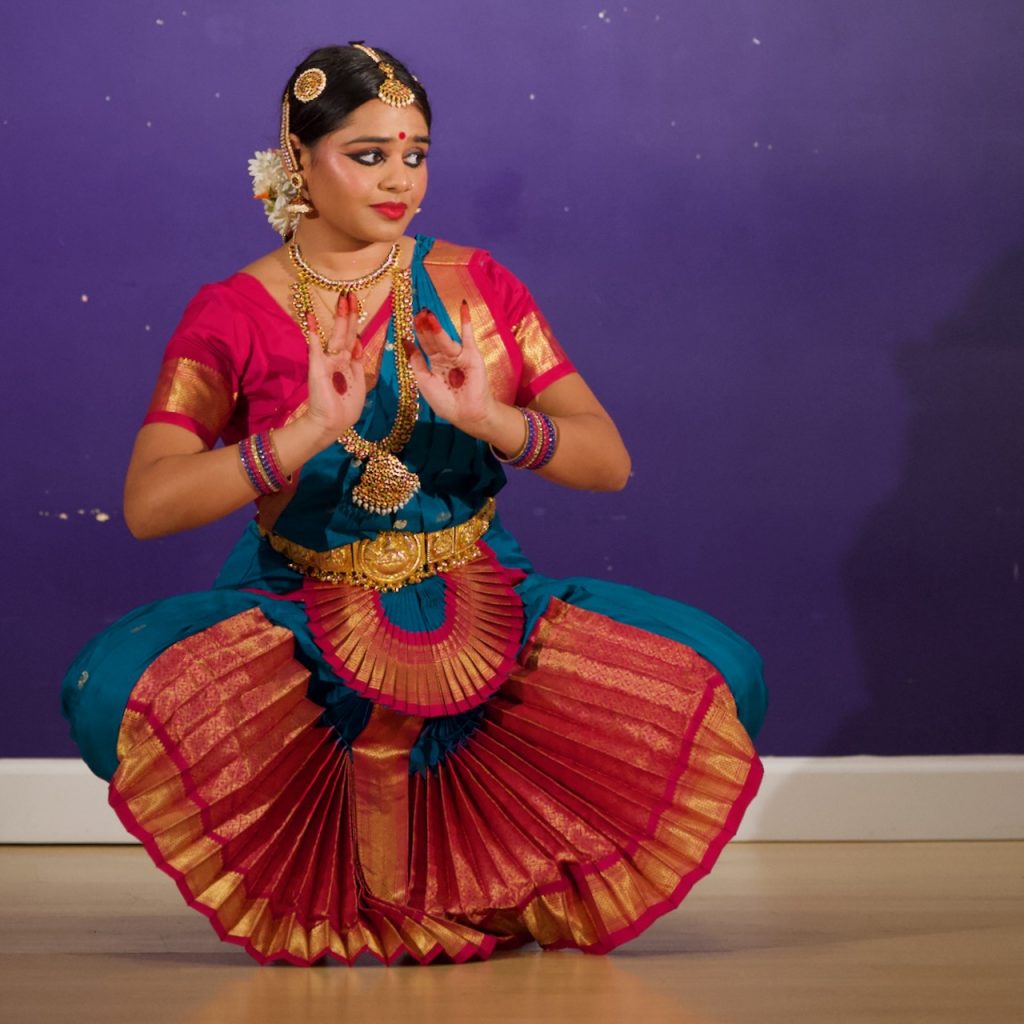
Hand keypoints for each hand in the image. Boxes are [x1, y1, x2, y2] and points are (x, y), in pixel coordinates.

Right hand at [304, 293, 366, 439]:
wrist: (331, 422)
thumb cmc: (346, 407)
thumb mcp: (359, 384)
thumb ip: (358, 363)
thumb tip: (358, 343)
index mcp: (348, 364)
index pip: (354, 339)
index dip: (358, 324)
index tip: (360, 306)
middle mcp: (338, 359)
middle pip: (346, 333)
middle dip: (350, 314)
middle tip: (352, 295)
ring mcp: (327, 361)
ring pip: (336, 335)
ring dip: (340, 317)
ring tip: (343, 299)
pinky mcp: (317, 365)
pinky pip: (315, 346)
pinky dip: (313, 332)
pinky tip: (310, 316)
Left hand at [406, 302, 495, 431]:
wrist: (465, 414)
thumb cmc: (445, 402)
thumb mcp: (424, 381)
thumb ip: (416, 362)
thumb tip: (405, 342)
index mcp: (435, 363)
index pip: (424, 345)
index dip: (417, 333)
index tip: (409, 321)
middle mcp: (446, 357)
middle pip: (433, 340)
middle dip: (425, 327)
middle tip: (418, 313)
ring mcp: (459, 355)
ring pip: (445, 340)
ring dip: (438, 328)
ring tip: (428, 316)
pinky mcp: (472, 356)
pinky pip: (468, 338)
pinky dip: (467, 323)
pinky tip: (464, 307)